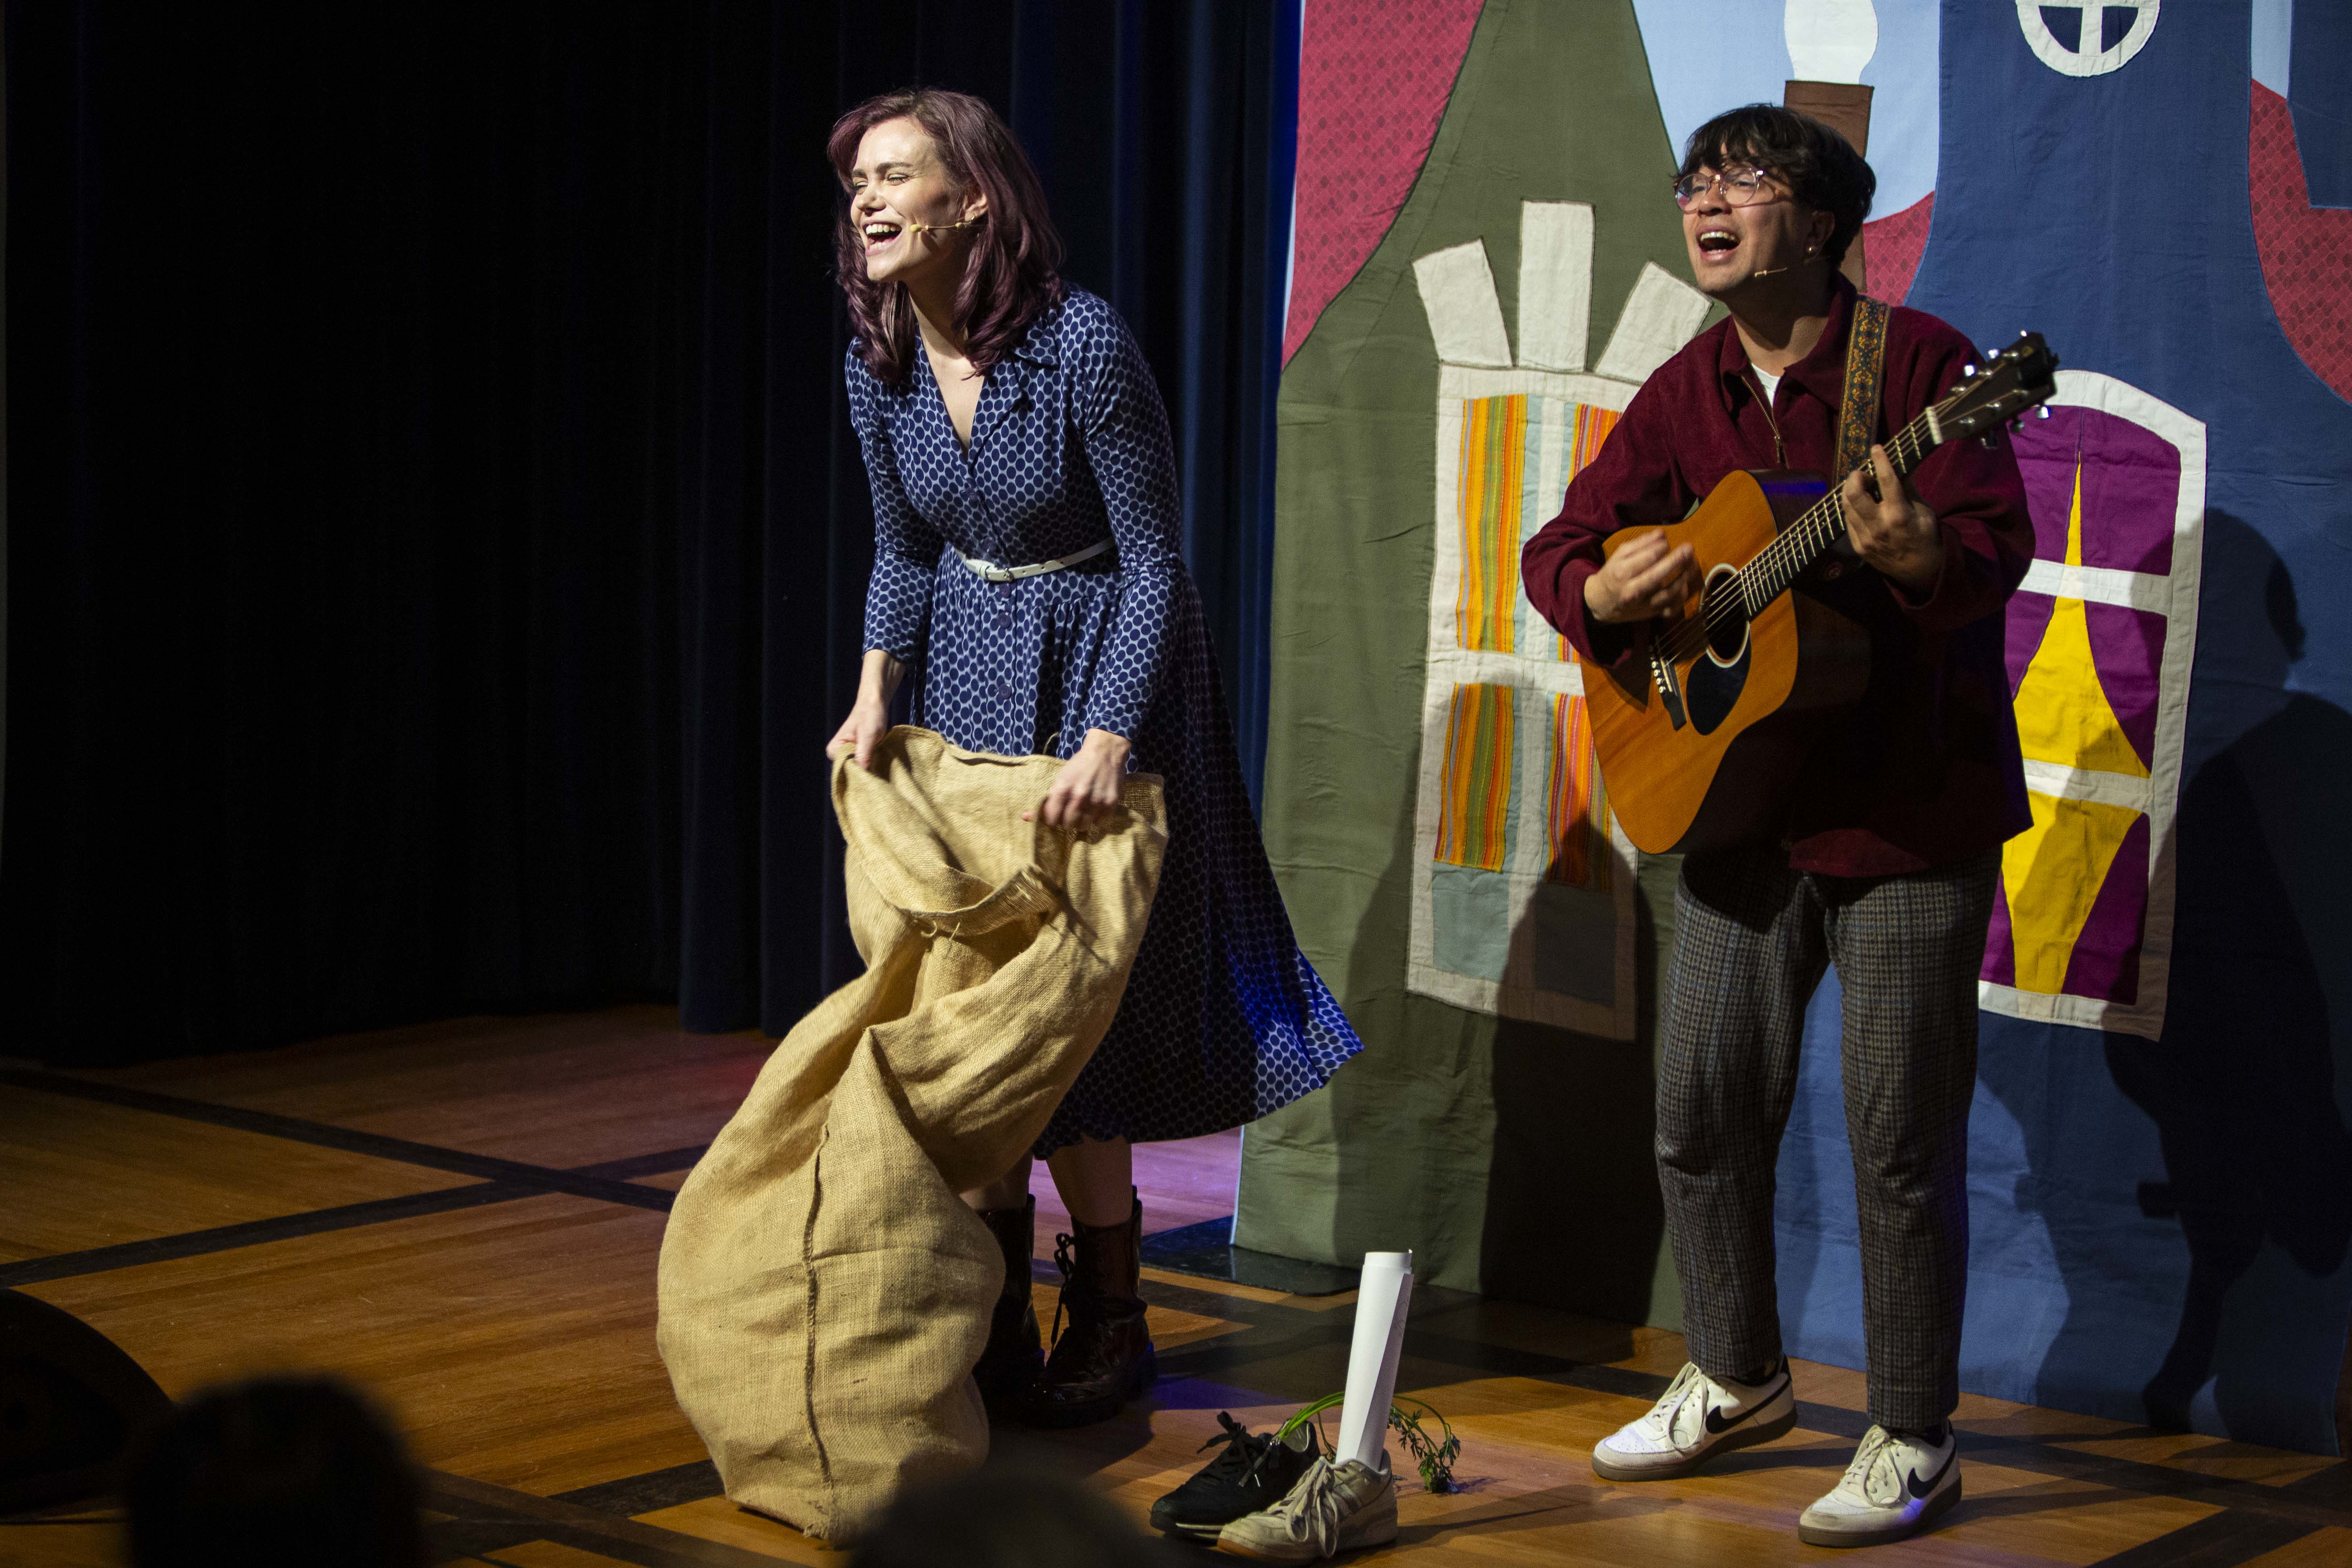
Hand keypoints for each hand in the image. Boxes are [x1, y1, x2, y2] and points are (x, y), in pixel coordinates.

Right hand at [826, 699, 889, 770]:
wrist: (875, 702)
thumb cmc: (870, 715)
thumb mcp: (868, 736)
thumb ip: (863, 755)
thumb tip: (862, 774)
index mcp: (834, 749)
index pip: (844, 770)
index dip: (859, 773)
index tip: (872, 774)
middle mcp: (838, 753)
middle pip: (851, 771)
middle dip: (865, 772)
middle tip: (880, 771)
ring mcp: (848, 753)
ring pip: (859, 768)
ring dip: (871, 768)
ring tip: (881, 764)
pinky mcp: (857, 752)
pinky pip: (864, 763)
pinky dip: (873, 764)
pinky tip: (881, 761)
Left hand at [1024, 729, 1130, 831]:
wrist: (1105, 752)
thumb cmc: (1079, 766)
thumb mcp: (1060, 779)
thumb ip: (1045, 801)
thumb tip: (1025, 817)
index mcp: (1062, 788)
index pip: (1051, 819)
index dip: (1052, 819)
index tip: (1056, 816)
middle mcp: (1079, 796)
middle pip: (1067, 825)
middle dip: (1067, 821)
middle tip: (1071, 811)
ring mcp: (1096, 800)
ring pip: (1083, 826)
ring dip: (1082, 822)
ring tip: (1083, 810)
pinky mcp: (1111, 803)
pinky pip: (1099, 823)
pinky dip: (1096, 819)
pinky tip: (1095, 808)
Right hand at [1585, 529, 1700, 624]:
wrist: (1601, 603)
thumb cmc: (1612, 575)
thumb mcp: (1619, 555)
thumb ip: (1640, 543)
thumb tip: (1662, 534)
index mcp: (1621, 573)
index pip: (1648, 558)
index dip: (1662, 548)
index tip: (1666, 543)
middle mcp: (1631, 591)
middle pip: (1658, 575)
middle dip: (1677, 560)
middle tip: (1689, 548)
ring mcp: (1642, 605)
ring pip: (1667, 593)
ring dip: (1683, 577)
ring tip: (1693, 563)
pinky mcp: (1651, 614)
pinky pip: (1671, 607)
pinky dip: (1681, 597)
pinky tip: (1685, 584)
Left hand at [1843, 445, 1942, 595]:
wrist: (1920, 568)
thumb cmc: (1925, 534)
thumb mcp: (1923, 509)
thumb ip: (1908, 487)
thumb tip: (1898, 464)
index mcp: (1899, 516)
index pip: (1886, 481)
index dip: (1880, 461)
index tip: (1876, 448)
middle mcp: (1879, 527)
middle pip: (1854, 494)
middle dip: (1855, 477)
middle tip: (1863, 473)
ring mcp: (1866, 538)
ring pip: (1846, 506)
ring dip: (1850, 491)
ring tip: (1861, 486)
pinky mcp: (1858, 547)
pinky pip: (1847, 520)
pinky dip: (1852, 508)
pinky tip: (1861, 505)